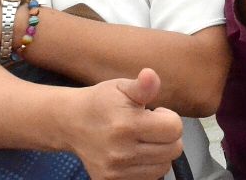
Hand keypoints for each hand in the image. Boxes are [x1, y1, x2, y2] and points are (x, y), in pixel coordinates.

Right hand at [67, 69, 184, 179]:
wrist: (71, 123)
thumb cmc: (101, 102)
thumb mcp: (122, 87)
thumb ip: (143, 85)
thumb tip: (150, 75)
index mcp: (126, 125)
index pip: (174, 128)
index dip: (169, 118)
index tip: (155, 113)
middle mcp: (121, 152)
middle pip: (173, 150)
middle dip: (167, 136)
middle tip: (150, 127)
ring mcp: (115, 171)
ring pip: (164, 167)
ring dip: (160, 152)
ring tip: (143, 139)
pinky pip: (148, 178)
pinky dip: (148, 166)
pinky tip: (137, 152)